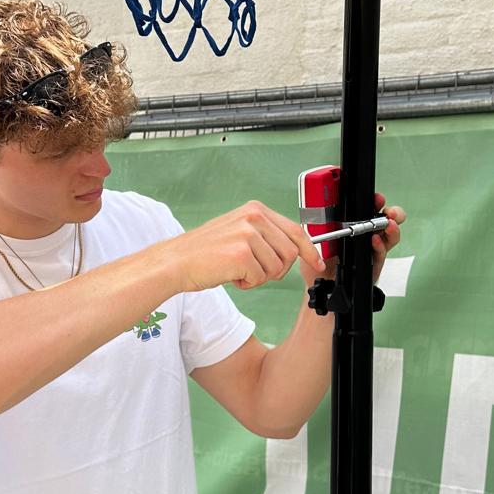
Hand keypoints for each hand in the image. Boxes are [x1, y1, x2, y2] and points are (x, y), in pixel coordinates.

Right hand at [168, 202, 326, 292]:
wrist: (176, 262)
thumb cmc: (205, 252)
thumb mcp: (239, 232)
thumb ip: (266, 235)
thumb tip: (297, 249)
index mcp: (255, 210)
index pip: (295, 231)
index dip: (310, 250)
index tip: (318, 263)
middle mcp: (254, 217)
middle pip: (290, 254)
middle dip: (275, 269)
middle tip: (251, 269)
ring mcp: (248, 234)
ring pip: (276, 269)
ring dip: (258, 277)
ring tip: (236, 269)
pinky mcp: (241, 254)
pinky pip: (259, 279)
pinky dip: (246, 284)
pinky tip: (229, 274)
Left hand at [297, 194, 406, 289]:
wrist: (320, 286)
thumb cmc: (318, 261)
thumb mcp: (314, 239)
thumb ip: (318, 224)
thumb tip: (318, 209)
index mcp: (352, 224)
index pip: (367, 208)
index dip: (374, 201)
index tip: (375, 198)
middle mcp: (365, 234)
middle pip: (386, 219)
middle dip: (392, 212)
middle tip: (388, 211)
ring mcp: (371, 248)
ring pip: (390, 235)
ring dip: (392, 228)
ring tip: (389, 225)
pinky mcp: (374, 263)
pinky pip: (381, 253)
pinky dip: (380, 246)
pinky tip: (375, 242)